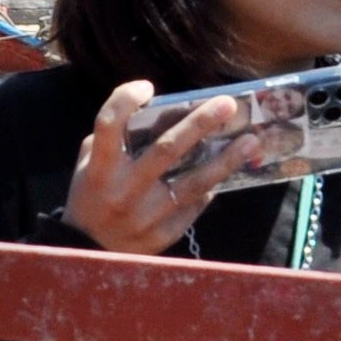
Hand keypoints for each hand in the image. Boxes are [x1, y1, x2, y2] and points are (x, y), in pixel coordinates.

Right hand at [61, 81, 258, 255]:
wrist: (90, 252)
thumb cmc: (93, 197)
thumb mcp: (89, 166)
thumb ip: (114, 140)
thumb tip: (160, 113)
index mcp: (100, 168)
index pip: (110, 124)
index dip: (126, 100)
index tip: (148, 87)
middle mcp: (123, 190)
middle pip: (166, 149)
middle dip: (199, 123)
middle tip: (227, 105)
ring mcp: (146, 215)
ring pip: (193, 183)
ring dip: (225, 160)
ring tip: (250, 141)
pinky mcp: (163, 235)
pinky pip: (194, 206)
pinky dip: (209, 188)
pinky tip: (226, 172)